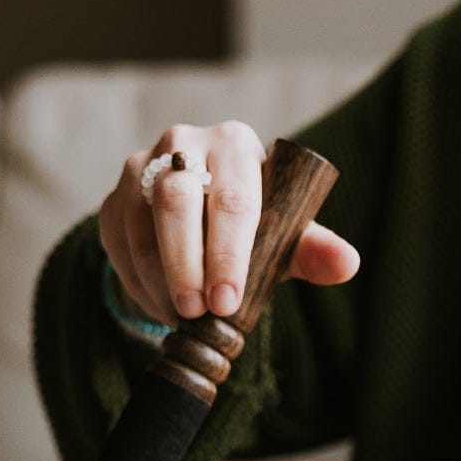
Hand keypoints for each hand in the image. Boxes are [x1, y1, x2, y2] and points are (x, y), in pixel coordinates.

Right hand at [99, 120, 359, 328]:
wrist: (204, 207)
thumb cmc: (256, 219)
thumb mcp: (285, 232)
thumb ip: (313, 248)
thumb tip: (347, 264)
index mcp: (235, 145)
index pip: (232, 198)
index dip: (229, 254)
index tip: (228, 301)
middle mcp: (183, 143)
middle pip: (176, 202)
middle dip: (185, 265)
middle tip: (196, 313)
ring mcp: (140, 165)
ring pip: (140, 225)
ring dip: (159, 280)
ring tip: (182, 318)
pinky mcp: (114, 196)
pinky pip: (117, 242)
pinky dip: (138, 282)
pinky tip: (161, 306)